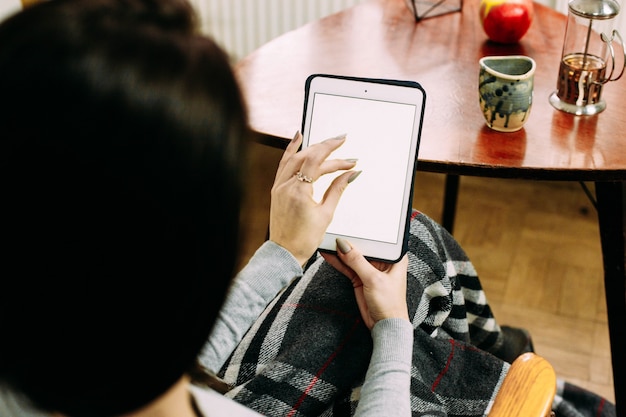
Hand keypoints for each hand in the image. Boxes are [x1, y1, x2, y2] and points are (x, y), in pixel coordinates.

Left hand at [269, 131, 359, 266]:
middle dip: (326, 148)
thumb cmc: (304, 239)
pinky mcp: (276, 189)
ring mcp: (278, 186)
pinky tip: (298, 139)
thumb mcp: (326, 214)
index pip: (316, 162)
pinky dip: (291, 150)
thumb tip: (351, 174)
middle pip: (306, 156)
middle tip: (342, 143)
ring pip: (294, 157)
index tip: (346, 149)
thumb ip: (338, 189)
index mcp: (299, 192)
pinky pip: (283, 164)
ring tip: (326, 140)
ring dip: (311, 146)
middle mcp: (285, 186)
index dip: (333, 153)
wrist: (285, 252)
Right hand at [321, 239, 408, 329]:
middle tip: (336, 234)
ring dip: (341, 252)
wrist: (385, 325)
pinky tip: (329, 255)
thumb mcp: (374, 279)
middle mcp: (383, 262)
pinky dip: (339, 262)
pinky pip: (348, 267)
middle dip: (351, 242)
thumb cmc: (391, 304)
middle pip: (364, 248)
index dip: (365, 234)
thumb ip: (358, 262)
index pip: (378, 241)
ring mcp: (370, 270)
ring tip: (328, 242)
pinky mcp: (361, 278)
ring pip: (353, 257)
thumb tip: (345, 247)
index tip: (351, 228)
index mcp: (394, 258)